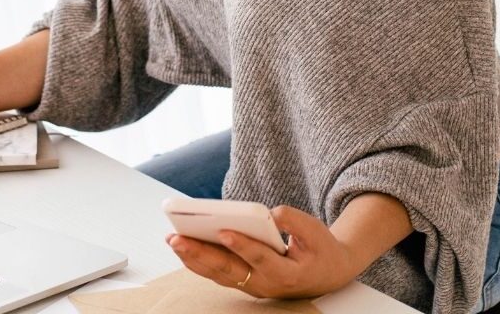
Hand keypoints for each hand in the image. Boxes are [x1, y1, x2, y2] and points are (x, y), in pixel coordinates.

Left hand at [167, 205, 357, 298]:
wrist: (326, 274)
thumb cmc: (319, 250)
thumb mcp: (316, 232)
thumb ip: (294, 221)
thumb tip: (271, 213)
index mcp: (287, 273)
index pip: (261, 259)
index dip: (243, 246)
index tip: (224, 231)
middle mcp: (266, 284)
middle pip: (229, 270)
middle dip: (201, 253)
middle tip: (178, 238)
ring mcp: (252, 285)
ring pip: (218, 273)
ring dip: (193, 257)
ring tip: (172, 239)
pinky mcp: (243, 280)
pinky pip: (217, 273)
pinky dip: (198, 260)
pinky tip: (182, 246)